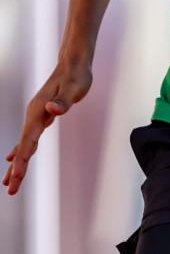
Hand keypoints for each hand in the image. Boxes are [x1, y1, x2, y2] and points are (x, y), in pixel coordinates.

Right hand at [4, 57, 91, 194]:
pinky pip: (28, 138)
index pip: (28, 140)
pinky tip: (13, 159)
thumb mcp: (74, 88)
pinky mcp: (41, 116)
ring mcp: (36, 116)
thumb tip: (52, 110)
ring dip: (17, 163)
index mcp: (39, 111)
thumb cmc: (76, 76)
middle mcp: (34, 115)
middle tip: (10, 189)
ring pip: (24, 144)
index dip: (22, 158)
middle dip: (16, 169)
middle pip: (23, 146)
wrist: (72, 64)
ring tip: (8, 182)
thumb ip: (63, 101)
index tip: (17, 175)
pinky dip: (20, 150)